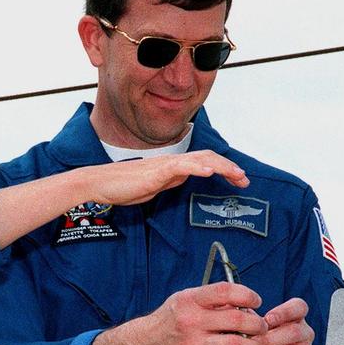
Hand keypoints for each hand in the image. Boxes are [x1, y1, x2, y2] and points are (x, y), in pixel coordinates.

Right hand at [80, 149, 248, 206]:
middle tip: (245, 180)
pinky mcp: (156, 171)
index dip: (223, 168)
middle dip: (229, 168)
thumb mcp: (152, 186)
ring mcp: (164, 164)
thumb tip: (184, 178)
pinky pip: (181, 166)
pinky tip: (210, 172)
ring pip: (200, 159)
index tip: (237, 179)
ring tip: (237, 175)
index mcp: (171, 166)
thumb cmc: (120, 187)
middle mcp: (171, 161)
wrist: (98, 184)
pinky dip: (198, 167)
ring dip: (222, 166)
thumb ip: (169, 181)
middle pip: (207, 157)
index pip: (203, 162)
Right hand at [84, 282, 267, 344]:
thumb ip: (212, 300)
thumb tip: (245, 304)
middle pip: (238, 320)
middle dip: (257, 324)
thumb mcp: (185, 300)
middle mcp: (193, 321)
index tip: (255, 302)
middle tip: (260, 327)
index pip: (226, 291)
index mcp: (191, 300)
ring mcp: (195, 344)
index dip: (248, 295)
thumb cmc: (171, 320)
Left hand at [247, 298, 315, 344]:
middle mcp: (305, 334)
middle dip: (268, 340)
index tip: (268, 319)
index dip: (285, 312)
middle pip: (294, 333)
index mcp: (295, 317)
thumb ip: (247, 317)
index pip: (299, 308)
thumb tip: (231, 311)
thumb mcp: (256, 325)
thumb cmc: (262, 339)